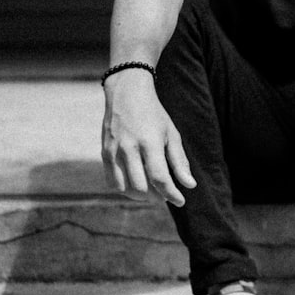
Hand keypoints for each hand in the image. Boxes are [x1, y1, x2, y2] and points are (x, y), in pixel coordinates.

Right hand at [101, 69, 196, 205]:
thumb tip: (190, 185)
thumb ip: (179, 161)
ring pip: (125, 188)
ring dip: (140, 195)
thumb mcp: (171, 133)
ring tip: (151, 190)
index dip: (171, 194)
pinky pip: (112, 182)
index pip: (160, 177)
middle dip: (156, 196)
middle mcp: (129, 147)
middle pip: (141, 187)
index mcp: (149, 141)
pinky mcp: (104, 153)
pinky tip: (135, 183)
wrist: (127, 93)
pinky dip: (125, 188)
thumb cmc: (154, 114)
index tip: (180, 201)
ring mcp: (114, 151)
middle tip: (165, 193)